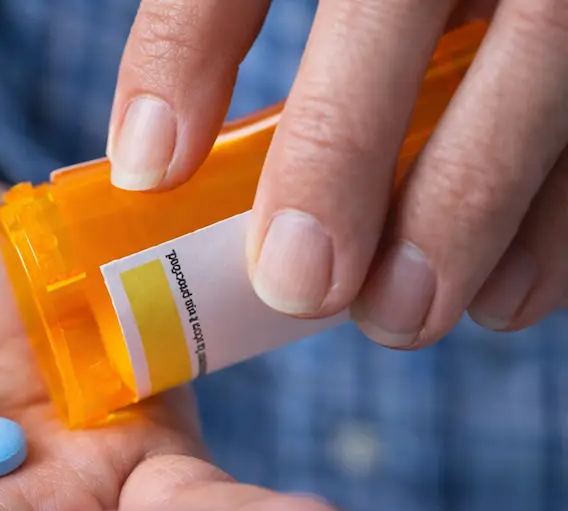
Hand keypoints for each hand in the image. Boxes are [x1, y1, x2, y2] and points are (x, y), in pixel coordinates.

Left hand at [109, 0, 567, 346]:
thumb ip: (222, 23)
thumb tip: (147, 159)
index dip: (186, 51)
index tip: (146, 170)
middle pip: (391, 8)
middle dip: (339, 148)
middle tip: (298, 284)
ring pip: (539, 68)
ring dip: (467, 208)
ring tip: (398, 316)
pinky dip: (558, 222)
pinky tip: (505, 298)